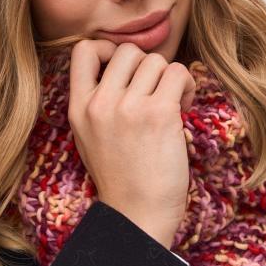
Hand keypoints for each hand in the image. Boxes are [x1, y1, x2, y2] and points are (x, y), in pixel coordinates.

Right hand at [67, 39, 195, 248]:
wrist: (137, 215)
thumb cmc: (121, 177)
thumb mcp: (89, 135)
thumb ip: (96, 100)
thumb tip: (120, 63)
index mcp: (78, 107)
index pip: (83, 49)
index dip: (108, 49)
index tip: (126, 70)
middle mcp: (100, 103)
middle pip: (127, 51)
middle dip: (146, 65)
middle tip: (156, 91)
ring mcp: (128, 107)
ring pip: (155, 60)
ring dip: (170, 77)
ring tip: (173, 102)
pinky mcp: (158, 114)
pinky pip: (177, 73)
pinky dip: (186, 85)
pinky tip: (184, 106)